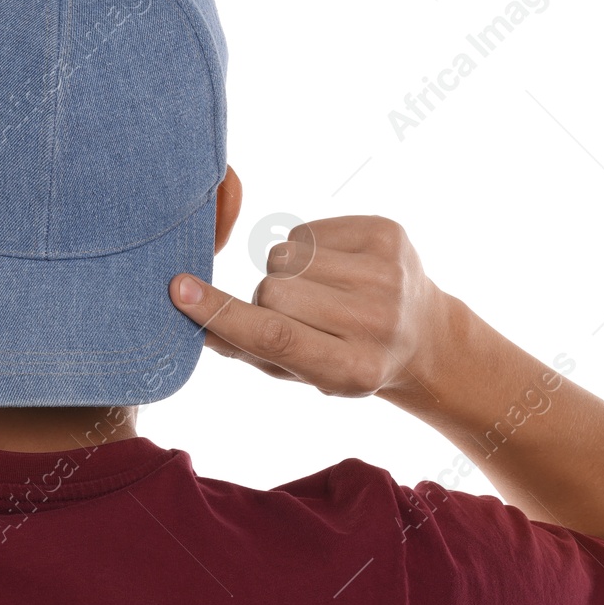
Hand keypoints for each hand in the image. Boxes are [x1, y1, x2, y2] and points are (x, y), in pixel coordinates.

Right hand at [169, 215, 449, 398]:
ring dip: (286, 273)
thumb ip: (250, 350)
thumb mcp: (304, 374)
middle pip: (274, 290)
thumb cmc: (347, 358)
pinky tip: (333, 270)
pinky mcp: (387, 235)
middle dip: (267, 299)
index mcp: (353, 368)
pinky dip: (306, 249)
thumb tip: (196, 321)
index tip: (180, 290)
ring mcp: (387, 273)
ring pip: (286, 255)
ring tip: (317, 292)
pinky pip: (307, 230)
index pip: (275, 336)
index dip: (223, 313)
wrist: (423, 336)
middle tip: (296, 315)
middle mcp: (376, 320)